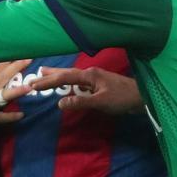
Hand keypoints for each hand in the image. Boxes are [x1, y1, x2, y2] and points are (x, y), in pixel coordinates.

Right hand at [0, 59, 32, 136]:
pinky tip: (20, 115)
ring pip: (2, 95)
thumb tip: (4, 89)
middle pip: (2, 76)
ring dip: (16, 91)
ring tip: (29, 87)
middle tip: (29, 57)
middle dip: (16, 67)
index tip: (21, 50)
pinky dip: (10, 117)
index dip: (9, 60)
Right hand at [24, 66, 142, 113]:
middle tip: (34, 76)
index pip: (64, 78)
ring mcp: (95, 78)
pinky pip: (78, 81)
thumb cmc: (122, 99)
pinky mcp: (99, 84)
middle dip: (50, 75)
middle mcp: (90, 73)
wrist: (142, 97)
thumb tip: (60, 103)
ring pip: (71, 76)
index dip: (48, 82)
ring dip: (57, 76)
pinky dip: (68, 81)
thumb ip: (81, 102)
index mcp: (89, 75)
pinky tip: (67, 83)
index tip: (33, 85)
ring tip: (45, 74)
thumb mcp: (101, 102)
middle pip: (66, 73)